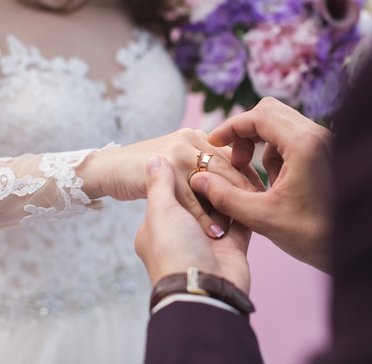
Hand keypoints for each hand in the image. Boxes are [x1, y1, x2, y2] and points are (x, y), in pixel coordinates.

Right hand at [79, 128, 263, 238]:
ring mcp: (176, 154)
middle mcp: (189, 140)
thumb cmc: (145, 171)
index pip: (232, 155)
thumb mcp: (177, 165)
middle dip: (246, 190)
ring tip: (246, 222)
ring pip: (213, 180)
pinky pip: (191, 198)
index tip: (264, 197)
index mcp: (196, 137)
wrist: (107, 168)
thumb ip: (201, 169)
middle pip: (227, 166)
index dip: (249, 176)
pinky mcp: (163, 170)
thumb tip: (232, 189)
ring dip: (230, 203)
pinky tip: (217, 233)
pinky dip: (205, 218)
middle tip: (263, 212)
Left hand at [135, 156, 250, 293]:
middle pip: (200, 199)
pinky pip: (241, 222)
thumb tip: (154, 159)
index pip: (174, 192)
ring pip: (222, 208)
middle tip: (221, 160)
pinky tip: (252, 187)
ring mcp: (209, 241)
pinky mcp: (233, 247)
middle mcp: (184, 233)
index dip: (185, 174)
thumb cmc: (174, 253)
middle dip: (210, 182)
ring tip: (238, 169)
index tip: (197, 155)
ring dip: (229, 191)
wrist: (202, 291)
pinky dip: (246, 206)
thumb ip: (159, 185)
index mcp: (160, 227)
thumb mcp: (160, 213)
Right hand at [189, 98, 333, 272]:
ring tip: (260, 182)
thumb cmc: (315, 236)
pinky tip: (278, 185)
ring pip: (282, 125)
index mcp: (304, 144)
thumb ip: (225, 197)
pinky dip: (278, 154)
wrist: (359, 248)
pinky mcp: (329, 153)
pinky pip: (296, 139)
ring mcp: (326, 142)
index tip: (213, 143)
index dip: (230, 127)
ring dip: (262, 145)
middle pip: (270, 112)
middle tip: (234, 161)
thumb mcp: (262, 218)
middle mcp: (318, 135)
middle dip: (246, 133)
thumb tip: (198, 179)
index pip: (258, 116)